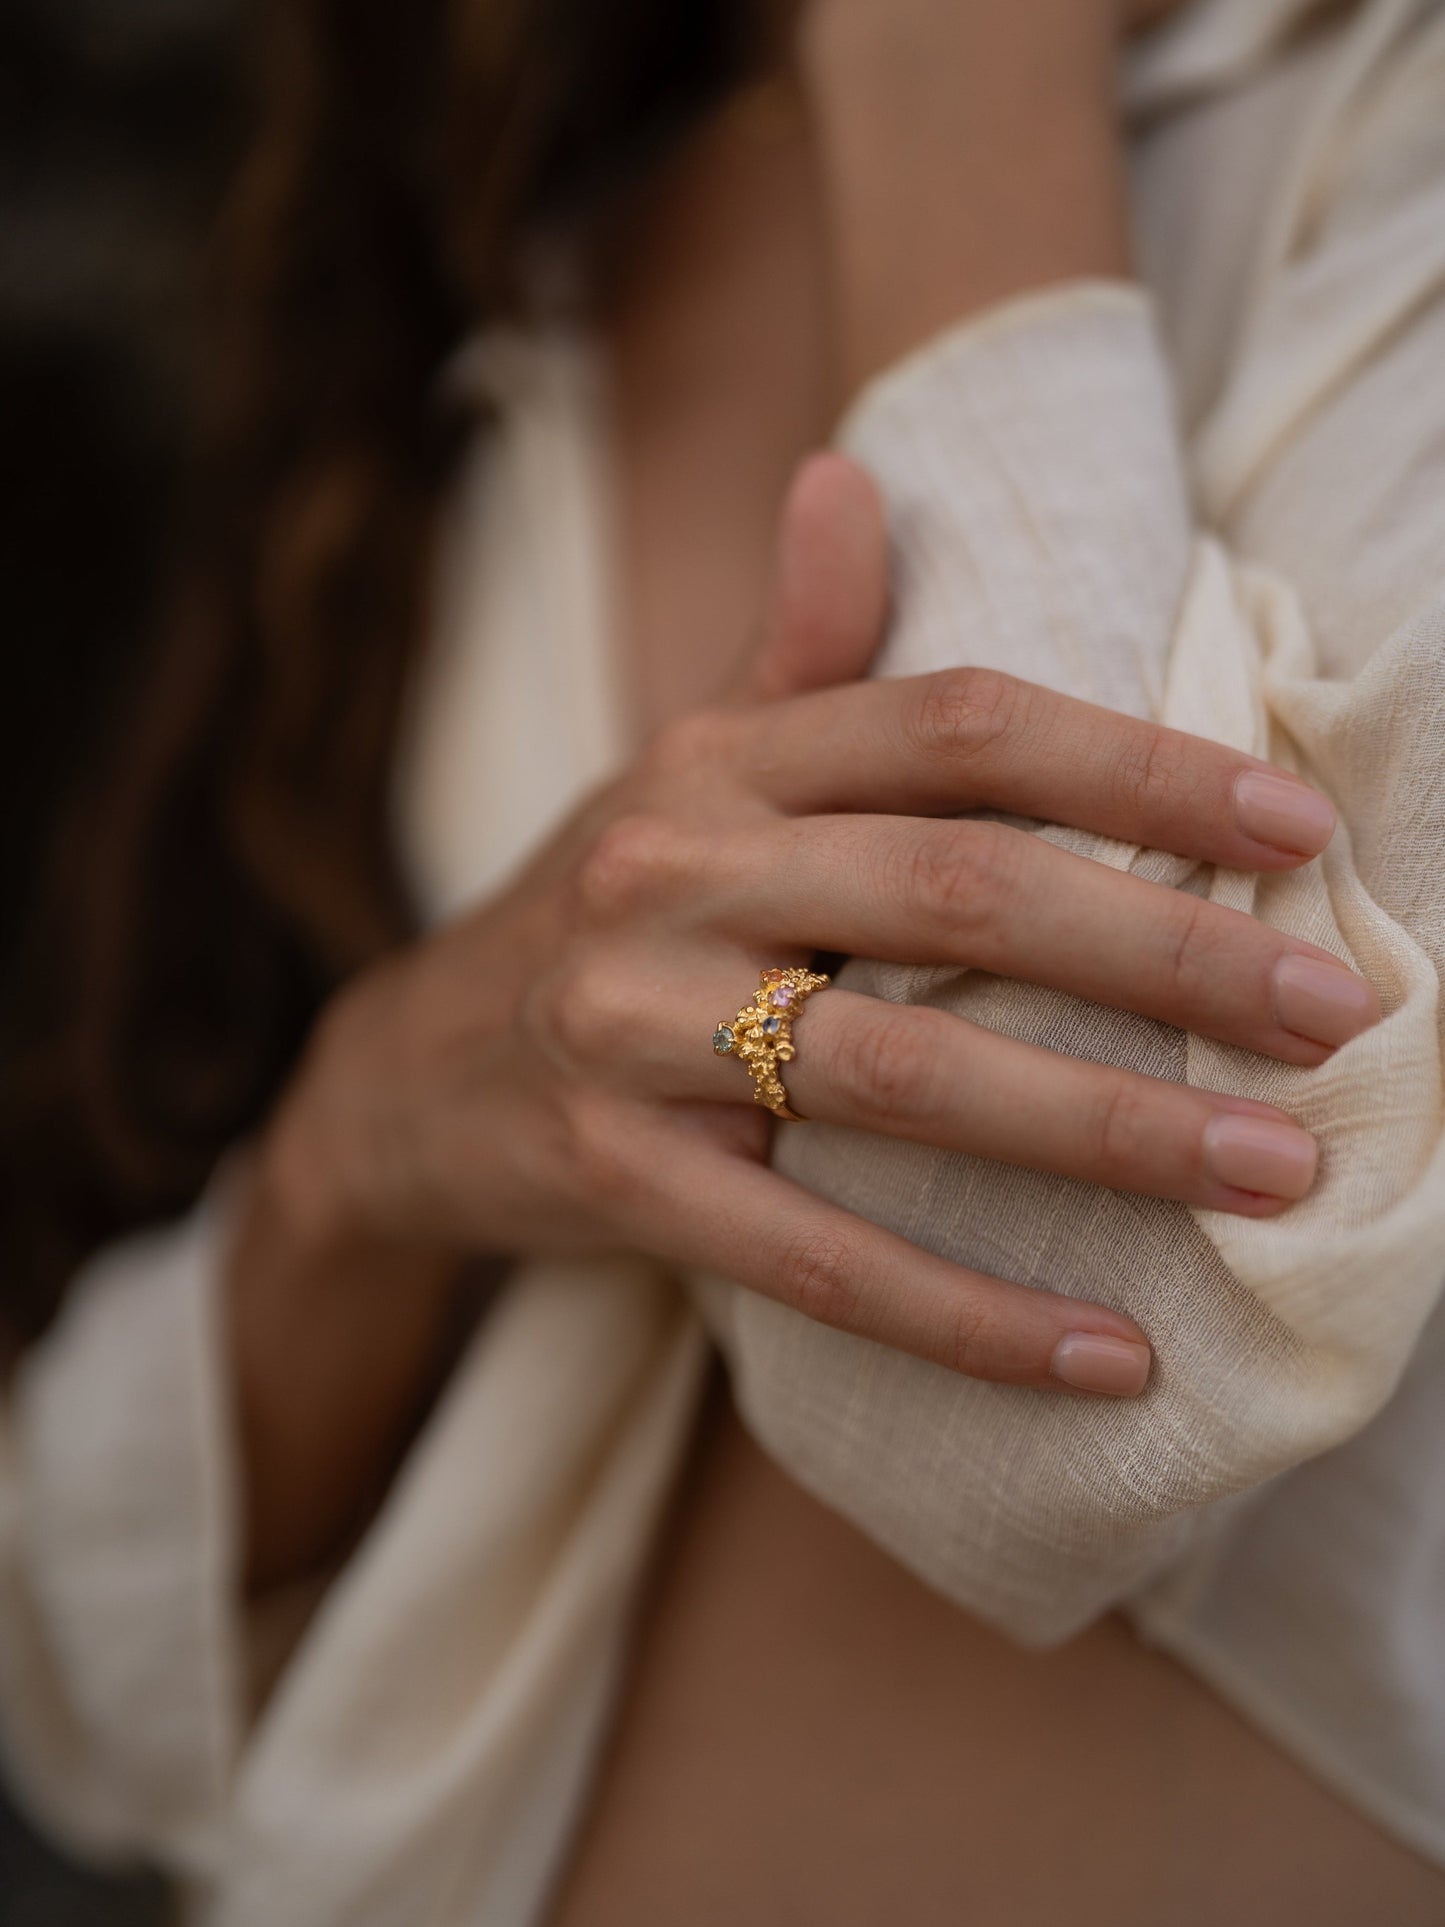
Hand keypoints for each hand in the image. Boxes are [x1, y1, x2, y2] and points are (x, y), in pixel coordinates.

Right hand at [263, 456, 1375, 1397]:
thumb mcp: (681, 768)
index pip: (958, 724)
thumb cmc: (603, 909)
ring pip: (901, 1072)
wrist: (402, 1072)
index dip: (1139, 767)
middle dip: (1168, 951)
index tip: (1299, 827)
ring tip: (1272, 1174)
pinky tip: (1109, 1358)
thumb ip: (789, 643)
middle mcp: (673, 870)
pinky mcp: (607, 1176)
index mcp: (722, 761)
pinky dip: (966, 1314)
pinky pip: (810, 1255)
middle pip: (958, 887)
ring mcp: (630, 1025)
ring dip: (1107, 1131)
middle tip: (1335, 1018)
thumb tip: (850, 472)